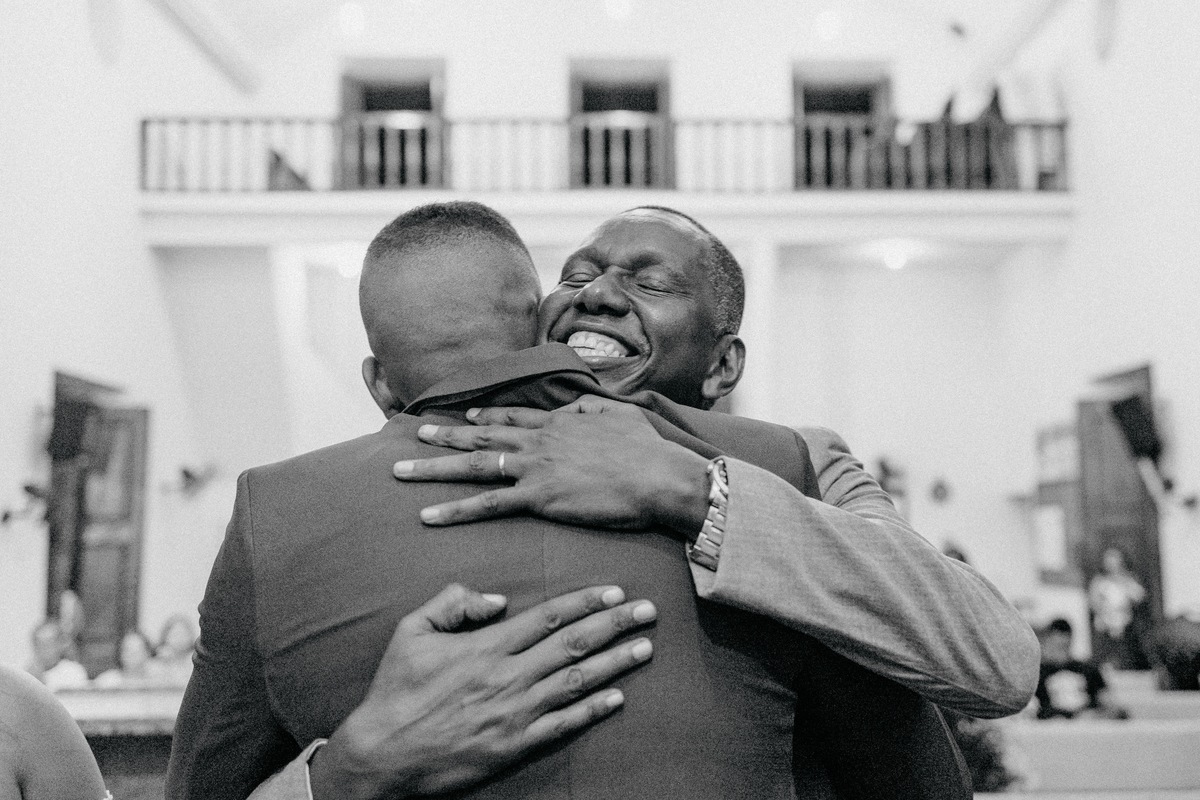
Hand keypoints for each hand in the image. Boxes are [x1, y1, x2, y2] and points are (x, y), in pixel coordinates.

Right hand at [309, 583, 655, 799]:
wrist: (382, 754)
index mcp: (486, 647)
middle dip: (616, 625)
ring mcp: (515, 714)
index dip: (587, 602)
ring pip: (577, 681)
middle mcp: (507, 677)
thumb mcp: (411, 632)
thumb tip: (496, 599)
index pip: (549, 616)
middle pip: (575, 644)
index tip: (615, 592)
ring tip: (645, 647)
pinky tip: (618, 697)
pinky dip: (593, 710)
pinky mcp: (514, 746)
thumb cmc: (395, 691)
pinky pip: (563, 725)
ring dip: (616, 663)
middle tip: (648, 611)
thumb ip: (452, 603)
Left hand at [393, 395, 709, 533]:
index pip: (513, 417)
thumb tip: (577, 407)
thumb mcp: (621, 415)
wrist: (660, 476)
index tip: (464, 418)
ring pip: (473, 466)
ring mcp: (535, 468)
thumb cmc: (648, 450)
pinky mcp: (538, 498)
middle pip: (482, 437)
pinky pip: (487, 505)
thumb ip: (592, 409)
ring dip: (434, 468)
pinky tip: (428, 516)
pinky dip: (454, 510)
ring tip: (401, 470)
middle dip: (445, 437)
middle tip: (415, 434)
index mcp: (559, 422)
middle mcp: (540, 440)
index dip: (486, 418)